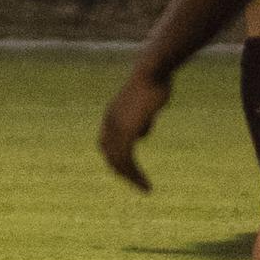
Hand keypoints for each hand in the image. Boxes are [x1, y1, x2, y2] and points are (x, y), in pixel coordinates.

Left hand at [98, 67, 171, 192]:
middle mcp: (109, 123)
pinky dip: (135, 175)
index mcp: (111, 116)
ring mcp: (116, 128)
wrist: (152, 71)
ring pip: (118, 162)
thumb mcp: (146, 106)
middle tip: (138, 184)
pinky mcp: (127, 131)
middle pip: (110, 156)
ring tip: (144, 188)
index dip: (114, 159)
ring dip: (131, 178)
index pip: (105, 145)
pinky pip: (127, 160)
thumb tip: (141, 136)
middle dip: (122, 172)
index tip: (128, 171)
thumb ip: (142, 120)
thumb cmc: (153, 83)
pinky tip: (146, 184)